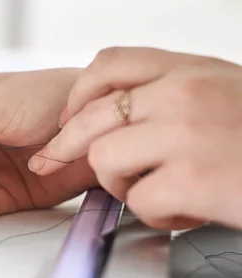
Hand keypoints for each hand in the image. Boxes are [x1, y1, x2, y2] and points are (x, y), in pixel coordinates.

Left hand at [29, 47, 241, 230]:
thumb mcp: (227, 94)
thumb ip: (176, 94)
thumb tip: (115, 114)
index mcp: (194, 69)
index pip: (110, 63)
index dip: (78, 94)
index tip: (67, 118)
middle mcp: (186, 93)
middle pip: (91, 116)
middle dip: (67, 147)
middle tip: (53, 163)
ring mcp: (186, 133)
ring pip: (104, 159)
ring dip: (121, 184)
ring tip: (157, 191)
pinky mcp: (193, 178)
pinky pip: (138, 200)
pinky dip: (157, 215)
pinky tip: (186, 212)